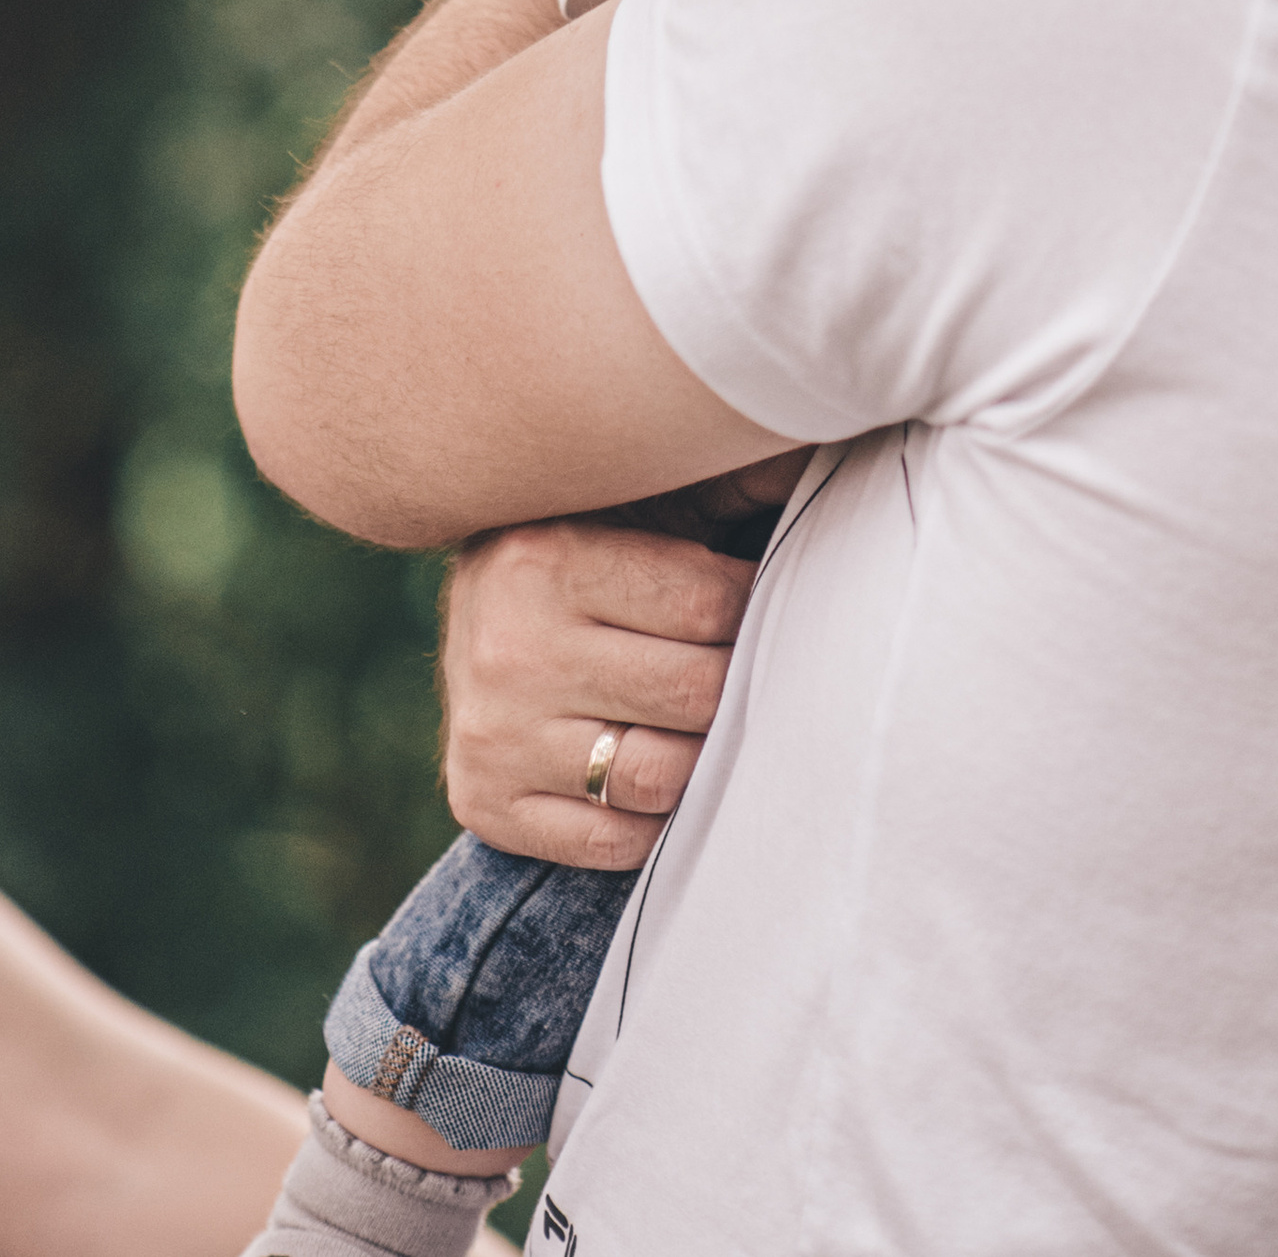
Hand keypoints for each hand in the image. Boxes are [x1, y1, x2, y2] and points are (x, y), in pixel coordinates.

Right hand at [441, 510, 765, 870]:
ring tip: (704, 721)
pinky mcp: (486, 805)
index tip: (758, 600)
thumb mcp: (630, 500)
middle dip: (735, 683)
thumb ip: (719, 484)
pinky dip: (655, 817)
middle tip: (743, 666)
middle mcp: (510, 651)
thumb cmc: (584, 547)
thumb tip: (811, 437)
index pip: (704, 604)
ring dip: (702, 756)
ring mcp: (495, 737)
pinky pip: (614, 841)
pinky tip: (655, 768)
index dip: (752, 607)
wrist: (466, 614)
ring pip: (659, 777)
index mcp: (546, 559)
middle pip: (690, 693)